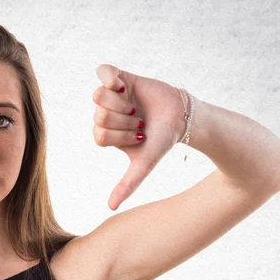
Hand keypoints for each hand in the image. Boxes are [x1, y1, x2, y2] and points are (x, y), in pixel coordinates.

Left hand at [92, 64, 188, 209]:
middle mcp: (105, 115)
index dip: (121, 136)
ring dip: (121, 104)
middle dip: (123, 121)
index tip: (138, 135)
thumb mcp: (143, 165)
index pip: (99, 135)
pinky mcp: (120, 77)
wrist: (181, 118)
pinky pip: (103, 71)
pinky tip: (122, 85)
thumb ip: (126, 185)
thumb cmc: (161, 142)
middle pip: (98, 116)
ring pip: (98, 96)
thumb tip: (110, 208)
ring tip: (135, 106)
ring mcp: (111, 96)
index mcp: (105, 135)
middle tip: (139, 120)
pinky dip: (109, 77)